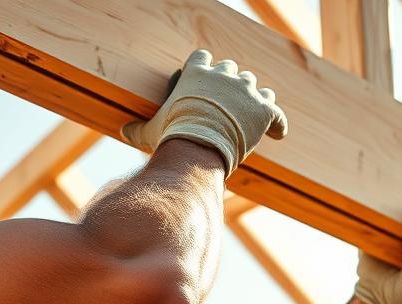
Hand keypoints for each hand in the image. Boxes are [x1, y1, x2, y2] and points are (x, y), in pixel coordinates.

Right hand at [122, 49, 287, 175]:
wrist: (197, 147)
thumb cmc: (172, 136)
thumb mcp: (150, 131)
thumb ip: (137, 129)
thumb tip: (123, 132)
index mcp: (196, 72)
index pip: (203, 57)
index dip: (206, 67)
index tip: (206, 79)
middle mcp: (225, 75)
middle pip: (233, 70)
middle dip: (231, 84)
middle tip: (229, 103)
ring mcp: (247, 91)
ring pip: (257, 88)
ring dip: (255, 99)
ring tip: (253, 115)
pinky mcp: (264, 111)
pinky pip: (278, 115)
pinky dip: (278, 124)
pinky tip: (278, 134)